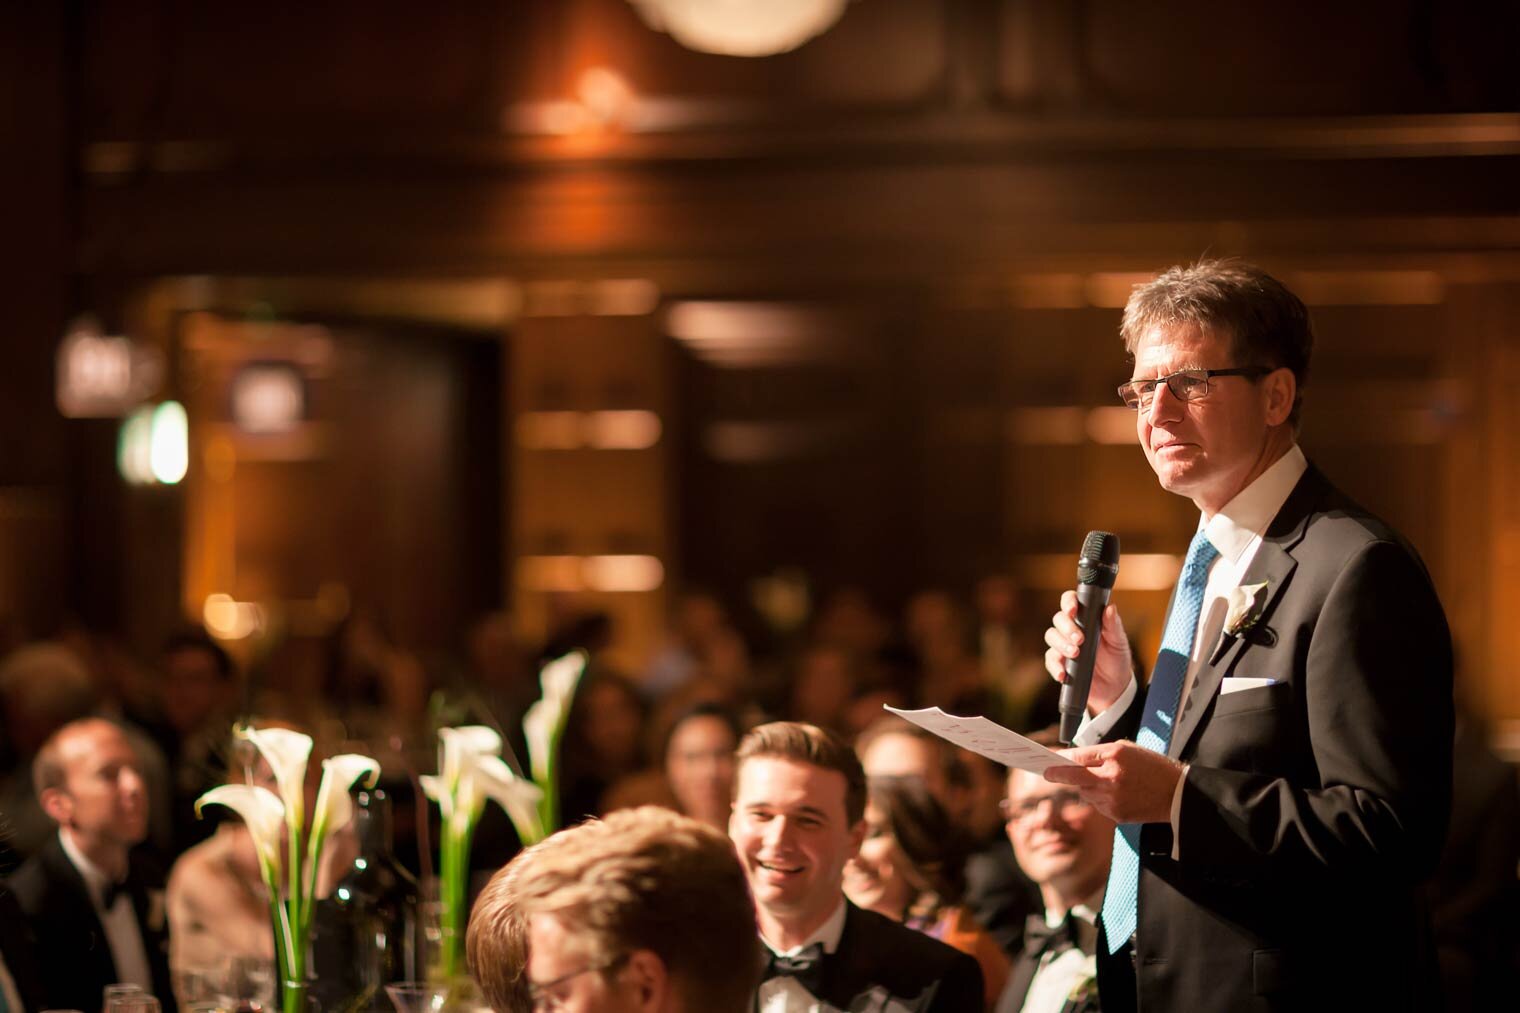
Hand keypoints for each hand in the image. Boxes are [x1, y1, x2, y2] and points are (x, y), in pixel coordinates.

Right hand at [1043, 593, 1133, 713]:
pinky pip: (1050, 660)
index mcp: (1085, 618)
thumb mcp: (1118, 641)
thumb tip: (1110, 607)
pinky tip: (1063, 673)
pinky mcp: (1060, 663)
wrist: (1114, 686)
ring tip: (1075, 653)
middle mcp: (1071, 629)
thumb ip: (1113, 625)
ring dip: (1061, 644)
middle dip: (1067, 628)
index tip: (1073, 610)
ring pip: (1051, 636)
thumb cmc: (1116, 658)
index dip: (1068, 602)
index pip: (1071, 602)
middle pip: (1058, 619)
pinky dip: (1055, 666)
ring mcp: (1063, 645)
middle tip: (1080, 639)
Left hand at [1043, 742, 1182, 823]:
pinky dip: (1100, 799)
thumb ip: (1100, 753)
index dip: (1060, 761)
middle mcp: (1112, 778)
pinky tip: (1117, 794)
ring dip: (1088, 787)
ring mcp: (1114, 799)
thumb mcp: (1128, 749)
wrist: (1178, 794)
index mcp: (1115, 756)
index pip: (1078, 758)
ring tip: (1107, 781)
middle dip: (1060, 775)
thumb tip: (1074, 759)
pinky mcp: (1117, 815)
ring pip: (1086, 792)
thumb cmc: (1153, 767)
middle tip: (1046, 773)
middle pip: (1076, 778)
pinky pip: (1098, 805)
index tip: (1047, 762)